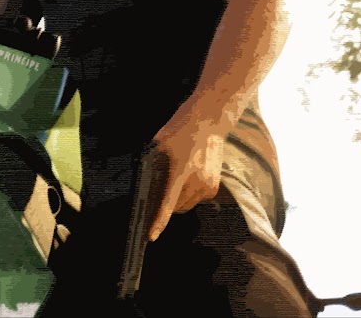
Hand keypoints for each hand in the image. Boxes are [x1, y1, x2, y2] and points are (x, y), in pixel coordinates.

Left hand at [147, 120, 224, 240]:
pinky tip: (189, 177)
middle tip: (161, 189)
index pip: (168, 204)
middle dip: (167, 205)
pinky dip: (190, 195)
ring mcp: (208, 186)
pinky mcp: (214, 187)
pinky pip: (197, 200)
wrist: (208, 123)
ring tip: (177, 178)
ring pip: (187, 205)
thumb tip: (146, 185)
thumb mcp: (158, 145)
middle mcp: (196, 182)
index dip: (159, 222)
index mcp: (179, 172)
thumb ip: (152, 166)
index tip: (152, 236)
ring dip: (179, 200)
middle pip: (177, 208)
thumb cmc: (179, 131)